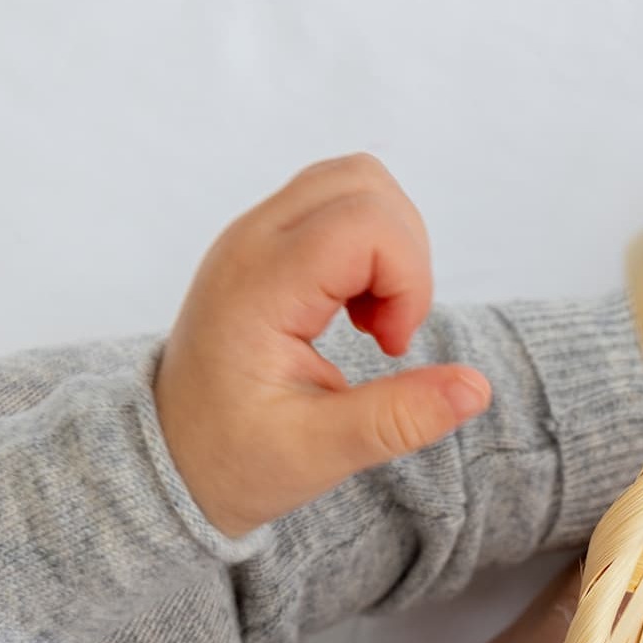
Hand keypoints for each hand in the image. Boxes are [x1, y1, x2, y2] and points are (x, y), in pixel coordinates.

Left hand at [153, 153, 490, 538]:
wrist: (166, 457)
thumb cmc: (232, 460)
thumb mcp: (319, 454)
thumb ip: (398, 419)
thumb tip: (477, 389)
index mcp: (259, 289)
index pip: (364, 223)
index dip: (407, 279)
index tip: (391, 345)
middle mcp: (252, 242)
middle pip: (365, 183)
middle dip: (406, 255)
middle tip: (388, 331)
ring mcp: (256, 236)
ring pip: (355, 182)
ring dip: (391, 245)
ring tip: (375, 319)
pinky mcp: (267, 244)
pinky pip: (337, 204)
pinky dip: (370, 247)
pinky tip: (358, 310)